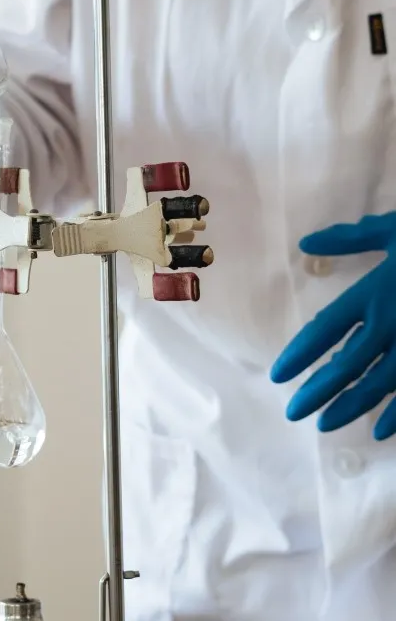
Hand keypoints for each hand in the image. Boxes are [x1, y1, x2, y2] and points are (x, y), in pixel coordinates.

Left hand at [271, 212, 395, 439]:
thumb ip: (350, 239)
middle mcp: (391, 324)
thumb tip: (307, 244)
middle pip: (346, 366)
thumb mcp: (394, 229)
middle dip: (317, 392)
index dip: (299, 355)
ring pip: (379, 385)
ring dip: (351, 407)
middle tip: (292, 413)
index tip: (278, 376)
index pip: (324, 330)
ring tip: (324, 426)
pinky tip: (381, 432)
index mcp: (373, 293)